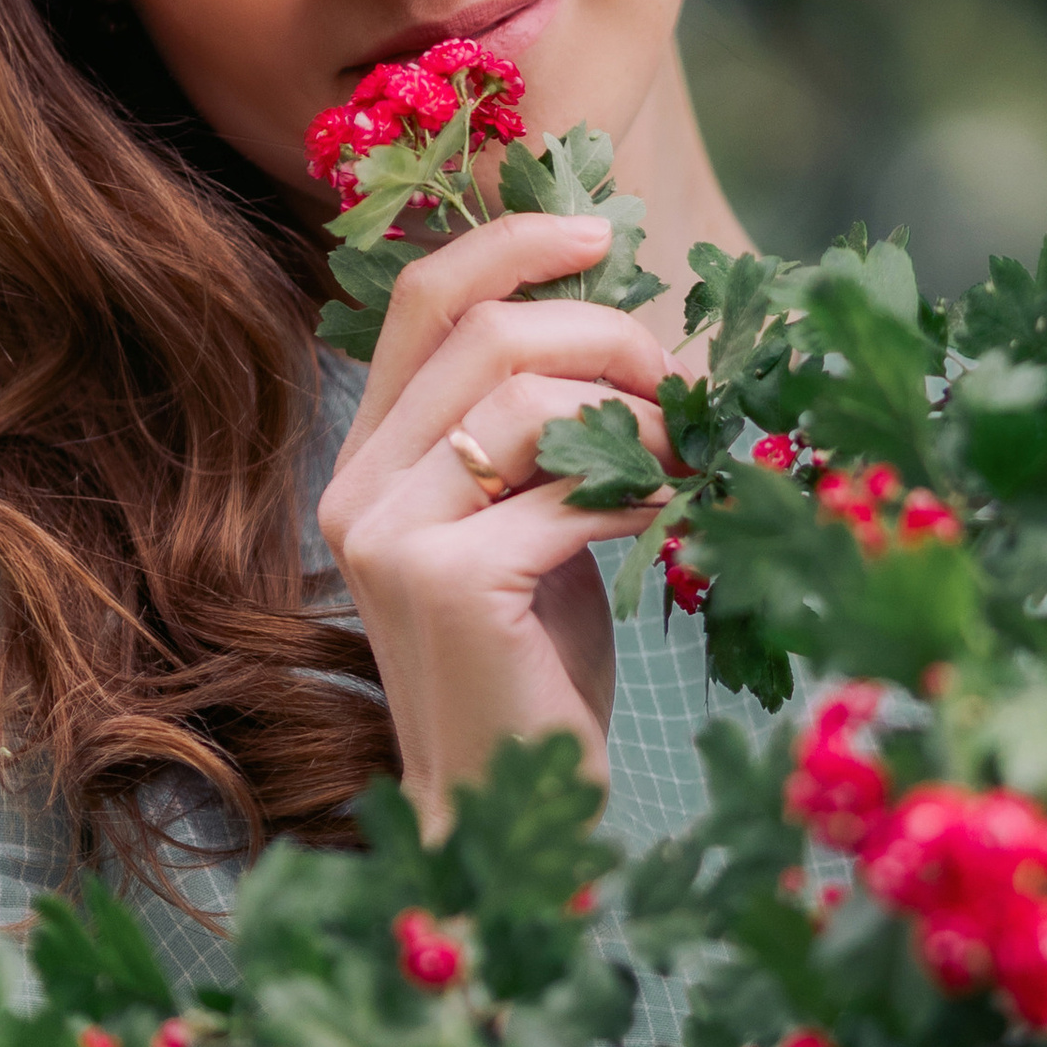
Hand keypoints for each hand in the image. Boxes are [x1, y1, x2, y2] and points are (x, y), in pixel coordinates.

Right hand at [314, 212, 675, 829]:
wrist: (505, 814)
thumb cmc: (535, 669)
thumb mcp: (527, 524)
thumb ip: (540, 433)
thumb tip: (625, 321)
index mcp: (366, 459)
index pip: (419, 299)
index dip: (511, 242)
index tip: (601, 232)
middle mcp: (356, 487)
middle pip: (488, 333)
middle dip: (610, 336)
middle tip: (684, 386)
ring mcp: (390, 535)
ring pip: (531, 400)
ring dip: (639, 418)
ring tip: (691, 462)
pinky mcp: (446, 583)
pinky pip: (569, 490)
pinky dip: (644, 490)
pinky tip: (678, 517)